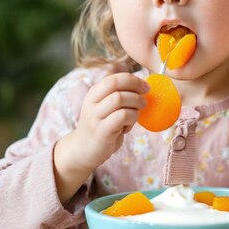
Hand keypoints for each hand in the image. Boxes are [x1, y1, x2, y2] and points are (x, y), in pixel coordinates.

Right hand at [54, 73, 148, 202]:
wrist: (82, 150)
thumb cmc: (102, 127)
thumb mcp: (106, 107)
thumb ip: (119, 96)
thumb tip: (144, 86)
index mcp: (94, 93)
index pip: (114, 78)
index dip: (133, 80)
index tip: (145, 87)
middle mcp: (92, 102)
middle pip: (115, 84)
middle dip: (136, 88)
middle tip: (145, 98)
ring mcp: (95, 116)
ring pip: (119, 98)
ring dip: (135, 104)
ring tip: (137, 113)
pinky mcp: (101, 131)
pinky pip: (122, 116)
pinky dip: (132, 118)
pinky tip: (128, 126)